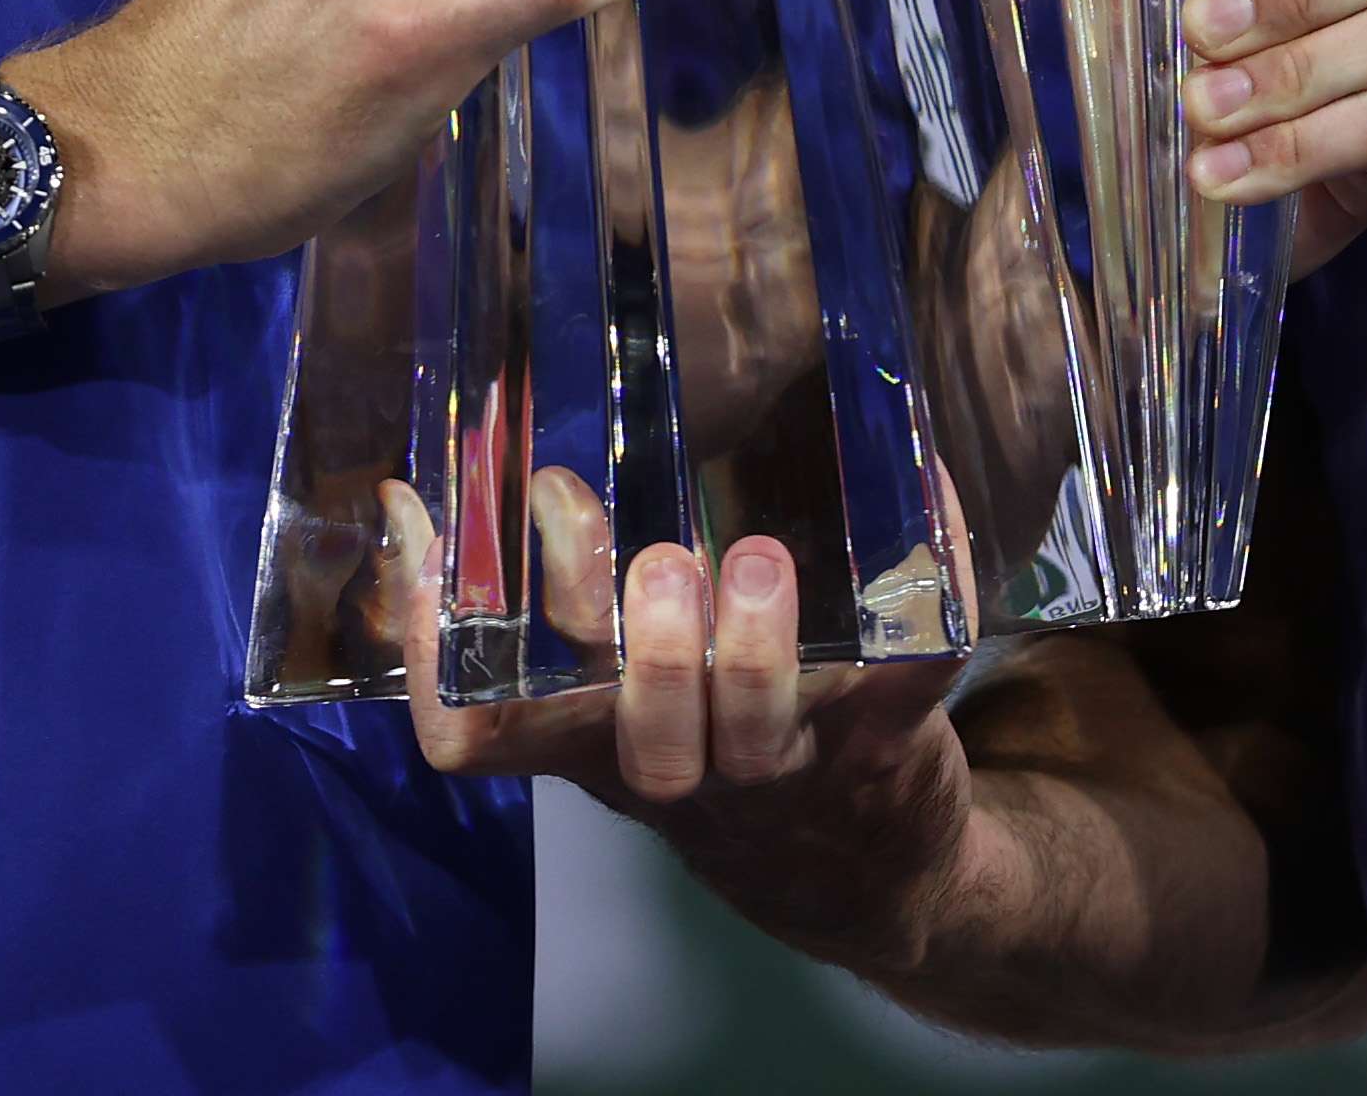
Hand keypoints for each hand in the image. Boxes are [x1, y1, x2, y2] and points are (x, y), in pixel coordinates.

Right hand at [388, 473, 984, 979]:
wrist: (864, 878)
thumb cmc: (715, 762)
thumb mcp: (617, 723)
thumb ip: (560, 627)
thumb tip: (464, 487)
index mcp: (597, 747)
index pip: (486, 736)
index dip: (441, 656)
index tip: (434, 529)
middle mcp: (684, 767)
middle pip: (642, 738)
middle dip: (643, 652)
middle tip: (652, 563)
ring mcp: (791, 763)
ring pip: (760, 725)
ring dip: (756, 648)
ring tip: (757, 563)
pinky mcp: (889, 742)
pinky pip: (915, 667)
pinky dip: (932, 581)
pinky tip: (928, 492)